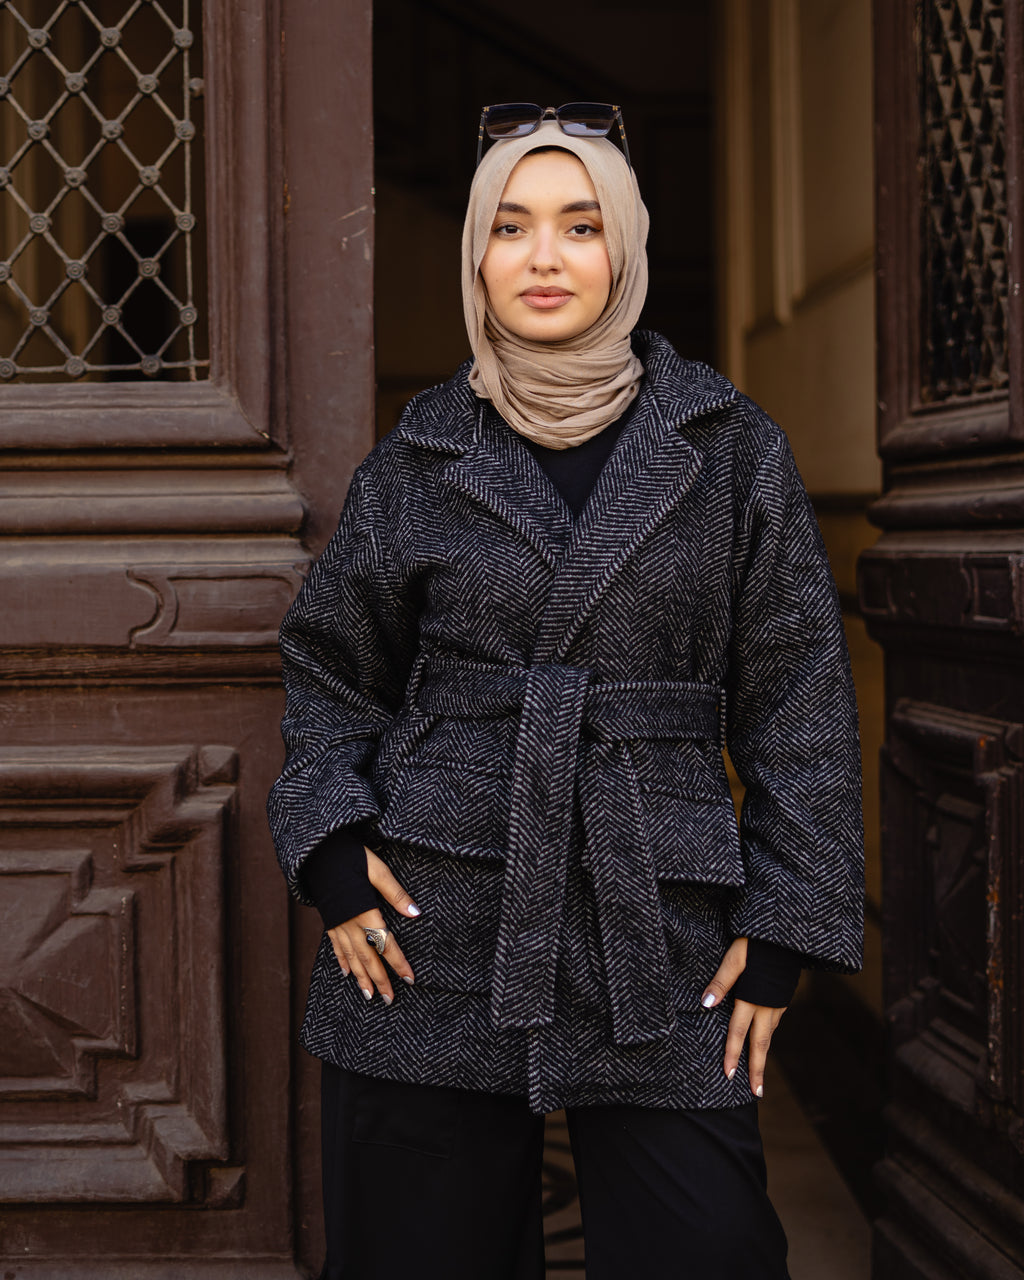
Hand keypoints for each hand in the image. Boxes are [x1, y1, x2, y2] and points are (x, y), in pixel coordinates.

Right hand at [326, 847, 419, 1004]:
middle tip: (389, 1000)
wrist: (317, 853)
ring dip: (361, 978)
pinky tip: (347, 973)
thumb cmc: (350, 857)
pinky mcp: (329, 921)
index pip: (385, 943)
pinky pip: (336, 947)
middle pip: (367, 957)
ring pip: (351, 957)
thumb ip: (395, 893)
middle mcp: (349, 923)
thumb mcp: (377, 870)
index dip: (398, 962)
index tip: (409, 979)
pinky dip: (342, 961)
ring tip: (369, 995)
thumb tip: (416, 913)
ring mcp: (337, 924)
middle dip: (379, 979)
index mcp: (365, 912)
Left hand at [700, 936, 785, 1098]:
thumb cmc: (756, 943)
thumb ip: (721, 981)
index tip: (729, 1076)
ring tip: (757, 1073)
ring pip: (769, 1035)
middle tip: (756, 1093)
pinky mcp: (783, 997)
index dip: (733, 1054)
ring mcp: (778, 1003)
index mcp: (753, 998)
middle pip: (761, 1043)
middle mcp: (768, 1005)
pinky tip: (763, 1040)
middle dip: (757, 1069)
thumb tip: (705, 1005)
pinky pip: (774, 1023)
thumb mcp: (734, 957)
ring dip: (762, 1055)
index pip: (739, 1032)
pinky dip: (767, 1037)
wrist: (786, 935)